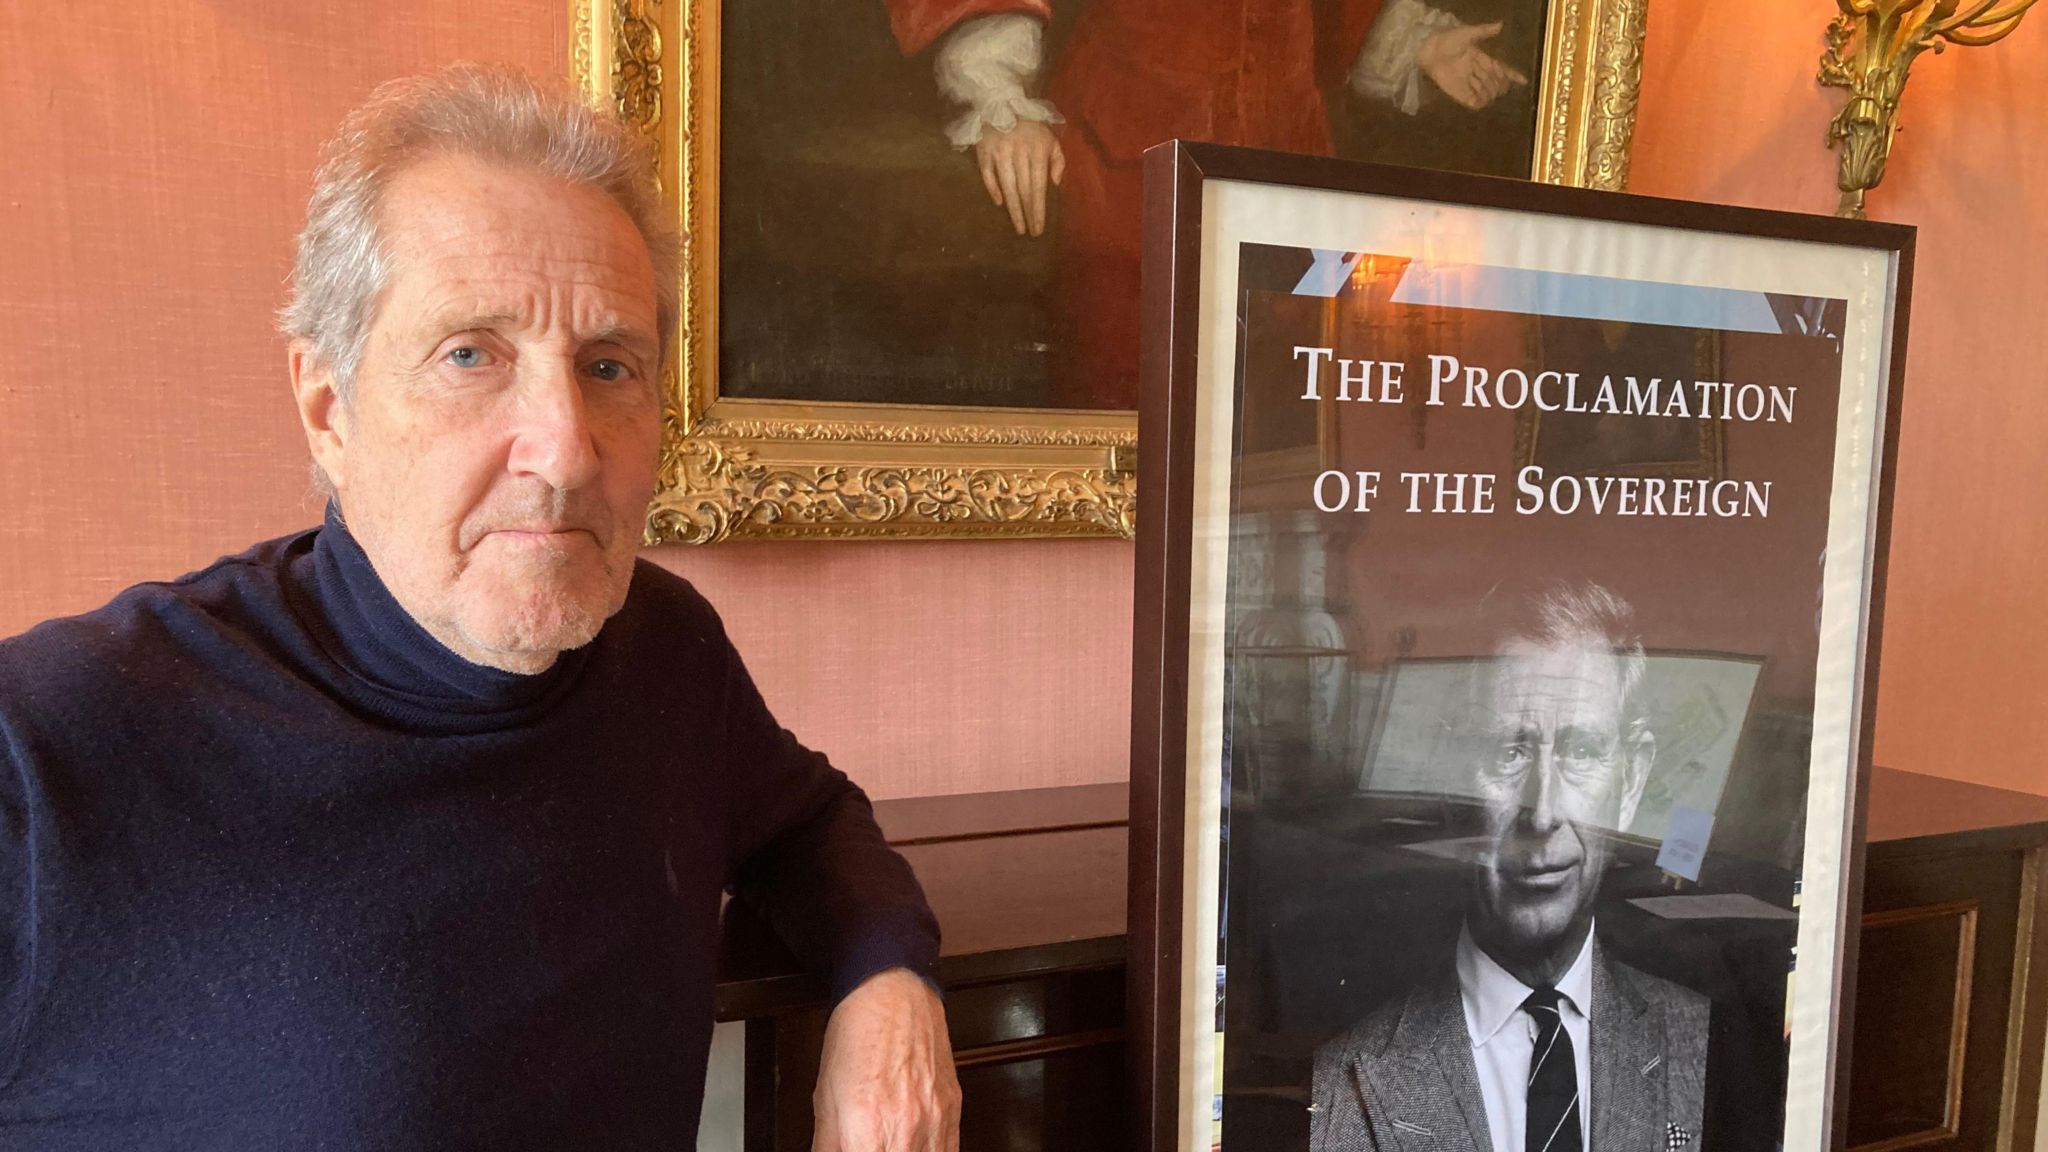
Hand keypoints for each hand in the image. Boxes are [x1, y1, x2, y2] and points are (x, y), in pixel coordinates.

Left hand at [812, 968, 960, 1151]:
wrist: (893, 991)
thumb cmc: (857, 1035)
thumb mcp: (824, 1098)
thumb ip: (827, 1147)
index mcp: (867, 1130)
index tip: (855, 1150)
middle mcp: (906, 1130)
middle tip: (871, 1145)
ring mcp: (936, 1121)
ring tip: (891, 1143)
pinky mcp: (954, 1109)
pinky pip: (950, 1150)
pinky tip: (915, 1146)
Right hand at [974, 120, 1063, 236]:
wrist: (1003, 103)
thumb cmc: (1031, 126)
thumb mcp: (1051, 138)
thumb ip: (1058, 160)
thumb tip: (1055, 184)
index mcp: (1037, 151)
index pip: (1038, 187)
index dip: (1038, 209)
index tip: (1039, 227)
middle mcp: (1018, 153)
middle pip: (1023, 190)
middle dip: (1027, 213)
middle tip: (1029, 231)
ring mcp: (999, 153)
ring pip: (1007, 187)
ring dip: (1013, 209)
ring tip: (1018, 226)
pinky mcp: (983, 152)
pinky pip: (988, 176)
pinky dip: (993, 190)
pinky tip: (1000, 204)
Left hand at [1416, 22, 1528, 110]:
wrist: (1429, 50)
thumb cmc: (1447, 39)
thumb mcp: (1468, 33)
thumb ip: (1484, 31)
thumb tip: (1501, 24)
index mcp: (1481, 58)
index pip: (1501, 68)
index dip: (1512, 75)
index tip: (1524, 81)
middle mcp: (1477, 72)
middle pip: (1495, 82)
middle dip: (1501, 85)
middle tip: (1502, 85)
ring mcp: (1468, 83)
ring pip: (1486, 92)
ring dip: (1492, 93)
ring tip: (1492, 92)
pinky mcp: (1458, 92)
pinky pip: (1472, 101)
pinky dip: (1480, 103)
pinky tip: (1484, 101)